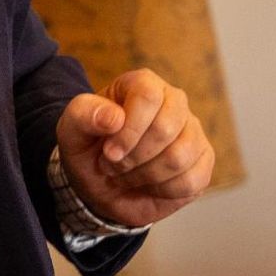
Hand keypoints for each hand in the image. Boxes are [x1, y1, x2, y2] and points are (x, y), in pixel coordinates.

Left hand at [56, 69, 213, 228]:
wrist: (101, 182)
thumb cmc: (89, 147)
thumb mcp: (72, 129)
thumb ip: (84, 114)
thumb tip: (114, 117)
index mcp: (144, 84)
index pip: (148, 97)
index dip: (128, 131)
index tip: (108, 153)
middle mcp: (174, 101)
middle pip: (166, 128)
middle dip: (133, 157)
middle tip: (113, 166)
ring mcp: (193, 131)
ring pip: (179, 157)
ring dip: (145, 176)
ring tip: (127, 175)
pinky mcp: (203, 160)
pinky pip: (192, 180)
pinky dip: (162, 191)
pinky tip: (149, 185)